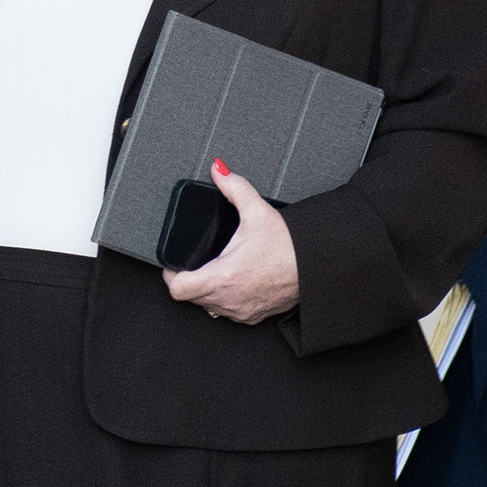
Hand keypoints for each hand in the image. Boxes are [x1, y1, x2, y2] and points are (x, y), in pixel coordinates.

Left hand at [162, 160, 300, 325]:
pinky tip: (237, 282)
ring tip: (218, 270)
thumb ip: (233, 187)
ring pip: (209, 306)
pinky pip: (229, 312)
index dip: (171, 275)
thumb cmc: (289, 246)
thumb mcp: (257, 211)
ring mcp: (241, 311)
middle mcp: (229, 299)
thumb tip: (218, 170)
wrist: (316, 266)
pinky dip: (227, 299)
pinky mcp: (253, 316)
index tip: (174, 265)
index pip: (178, 289)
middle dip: (191, 280)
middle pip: (192, 297)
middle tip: (196, 262)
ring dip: (208, 291)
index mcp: (222, 276)